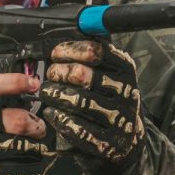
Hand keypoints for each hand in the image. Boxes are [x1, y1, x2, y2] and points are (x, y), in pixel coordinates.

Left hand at [38, 40, 145, 171]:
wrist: (127, 140)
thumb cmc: (110, 99)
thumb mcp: (110, 73)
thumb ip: (94, 55)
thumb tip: (73, 31)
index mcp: (126, 71)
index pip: (96, 51)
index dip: (71, 50)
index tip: (57, 54)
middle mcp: (125, 93)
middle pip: (83, 75)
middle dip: (59, 72)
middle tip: (51, 74)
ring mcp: (118, 120)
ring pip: (79, 102)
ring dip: (56, 95)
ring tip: (47, 93)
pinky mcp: (108, 143)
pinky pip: (78, 129)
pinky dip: (60, 119)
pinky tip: (52, 114)